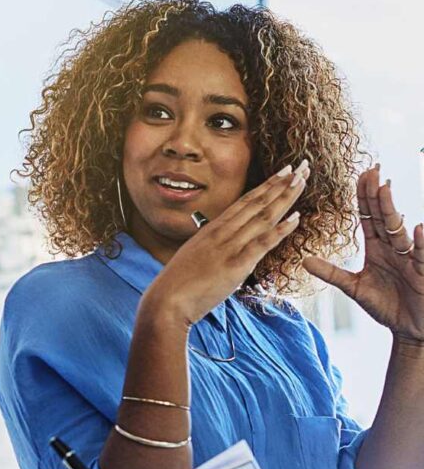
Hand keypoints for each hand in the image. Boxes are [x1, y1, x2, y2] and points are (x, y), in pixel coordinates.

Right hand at [142, 161, 309, 326]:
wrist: (166, 301)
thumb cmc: (177, 283)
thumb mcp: (193, 256)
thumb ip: (210, 247)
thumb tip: (222, 245)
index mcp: (211, 229)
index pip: (245, 202)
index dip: (266, 186)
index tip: (284, 172)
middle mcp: (222, 233)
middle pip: (258, 204)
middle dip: (282, 184)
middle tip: (303, 167)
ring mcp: (229, 248)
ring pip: (263, 218)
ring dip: (285, 199)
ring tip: (302, 181)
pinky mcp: (236, 266)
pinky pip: (262, 244)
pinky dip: (280, 230)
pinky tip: (296, 217)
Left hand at [305, 165, 423, 343]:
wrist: (410, 329)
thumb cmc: (387, 306)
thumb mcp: (354, 288)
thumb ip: (331, 273)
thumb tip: (304, 260)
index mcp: (378, 248)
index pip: (369, 217)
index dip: (364, 198)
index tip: (359, 175)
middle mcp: (395, 248)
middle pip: (384, 216)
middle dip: (377, 194)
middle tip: (371, 169)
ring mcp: (410, 258)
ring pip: (400, 230)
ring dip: (392, 210)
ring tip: (385, 189)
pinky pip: (422, 254)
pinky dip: (421, 242)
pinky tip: (418, 228)